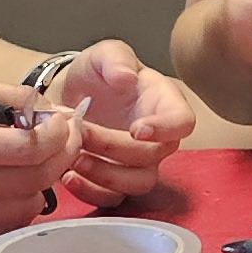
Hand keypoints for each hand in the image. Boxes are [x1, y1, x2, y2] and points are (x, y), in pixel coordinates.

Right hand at [0, 73, 84, 248]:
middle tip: (68, 138)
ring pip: (28, 206)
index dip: (58, 134)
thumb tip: (53, 110)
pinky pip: (9, 224)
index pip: (28, 148)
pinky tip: (9, 184)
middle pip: (36, 179)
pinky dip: (19, 203)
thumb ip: (8, 96)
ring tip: (33, 160)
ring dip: (42, 181)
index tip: (65, 121)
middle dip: (63, 155)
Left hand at [47, 39, 198, 207]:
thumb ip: (115, 59)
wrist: (76, 93)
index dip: (165, 130)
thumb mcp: (104, 54)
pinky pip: (113, 198)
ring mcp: (139, 163)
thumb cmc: (99, 74)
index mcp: (164, 103)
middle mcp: (158, 137)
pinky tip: (69, 176)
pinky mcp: (116, 179)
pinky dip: (90, 191)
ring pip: (137, 183)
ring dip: (105, 176)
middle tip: (83, 134)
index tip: (136, 129)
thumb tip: (125, 78)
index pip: (182, 122)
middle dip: (114, 148)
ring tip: (74, 159)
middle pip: (153, 156)